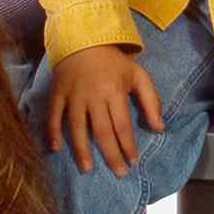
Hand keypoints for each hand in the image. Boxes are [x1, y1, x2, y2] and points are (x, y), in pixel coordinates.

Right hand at [45, 45, 162, 176]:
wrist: (84, 40)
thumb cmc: (114, 62)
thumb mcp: (138, 75)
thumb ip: (151, 101)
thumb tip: (160, 128)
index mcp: (114, 91)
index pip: (122, 125)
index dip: (128, 145)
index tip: (133, 161)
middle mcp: (94, 96)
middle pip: (102, 131)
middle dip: (111, 154)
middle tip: (118, 173)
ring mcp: (74, 96)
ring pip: (77, 127)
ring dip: (81, 149)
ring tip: (87, 169)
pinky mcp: (58, 93)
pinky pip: (54, 114)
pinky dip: (53, 131)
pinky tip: (55, 148)